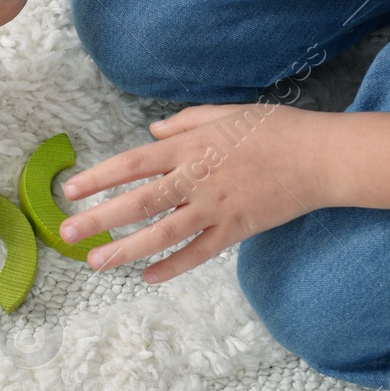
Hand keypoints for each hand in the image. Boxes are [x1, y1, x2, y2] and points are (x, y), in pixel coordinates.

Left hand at [58, 103, 335, 282]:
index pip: (133, 163)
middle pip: (139, 202)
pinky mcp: (237, 229)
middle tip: (66, 234)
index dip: (99, 178)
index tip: (70, 191)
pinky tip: (147, 278)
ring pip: (163, 233)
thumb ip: (184, 122)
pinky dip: (173, 266)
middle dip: (99, 219)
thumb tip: (151, 133)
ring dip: (126, 249)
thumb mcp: (226, 113)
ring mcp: (216, 207)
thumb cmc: (275, 129)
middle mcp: (197, 178)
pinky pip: (199, 253)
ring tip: (96, 262)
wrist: (323, 156)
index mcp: (190, 146)